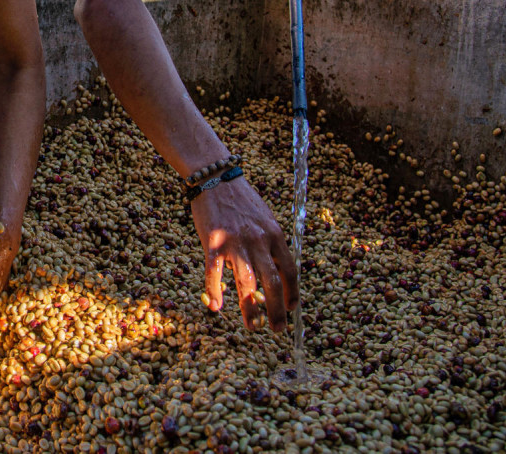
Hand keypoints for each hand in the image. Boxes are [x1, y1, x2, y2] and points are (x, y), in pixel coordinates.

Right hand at [191, 176, 297, 331]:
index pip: (290, 271)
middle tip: (277, 329)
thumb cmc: (240, 200)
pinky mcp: (212, 242)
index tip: (292, 309)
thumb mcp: (264, 218)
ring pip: (247, 284)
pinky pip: (214, 273)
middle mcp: (258, 240)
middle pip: (272, 283)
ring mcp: (235, 242)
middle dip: (277, 310)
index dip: (292, 293)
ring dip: (251, 309)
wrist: (215, 178)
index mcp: (275, 235)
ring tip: (253, 326)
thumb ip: (270, 243)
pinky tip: (216, 306)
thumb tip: (276, 270)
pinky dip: (215, 292)